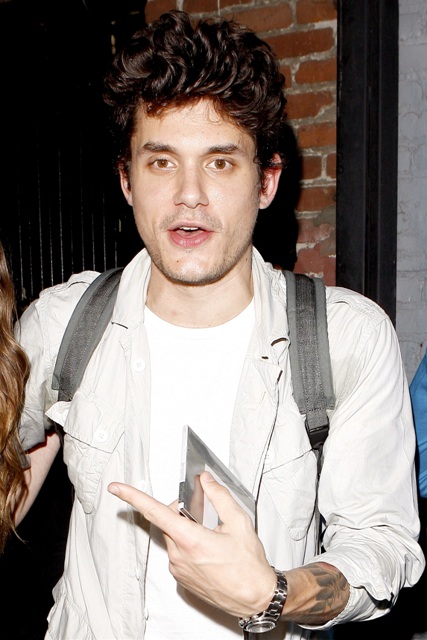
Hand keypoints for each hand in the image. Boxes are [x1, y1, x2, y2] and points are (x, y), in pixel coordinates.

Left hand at [108, 471, 275, 617]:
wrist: (255, 597)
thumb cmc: (249, 566)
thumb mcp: (239, 523)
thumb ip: (220, 497)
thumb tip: (207, 481)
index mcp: (191, 540)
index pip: (155, 512)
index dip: (133, 497)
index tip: (117, 488)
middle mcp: (179, 556)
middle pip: (167, 522)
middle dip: (178, 511)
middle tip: (201, 513)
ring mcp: (178, 569)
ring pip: (173, 538)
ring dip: (185, 530)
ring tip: (210, 537)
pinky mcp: (181, 579)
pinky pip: (177, 554)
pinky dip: (187, 546)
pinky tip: (208, 551)